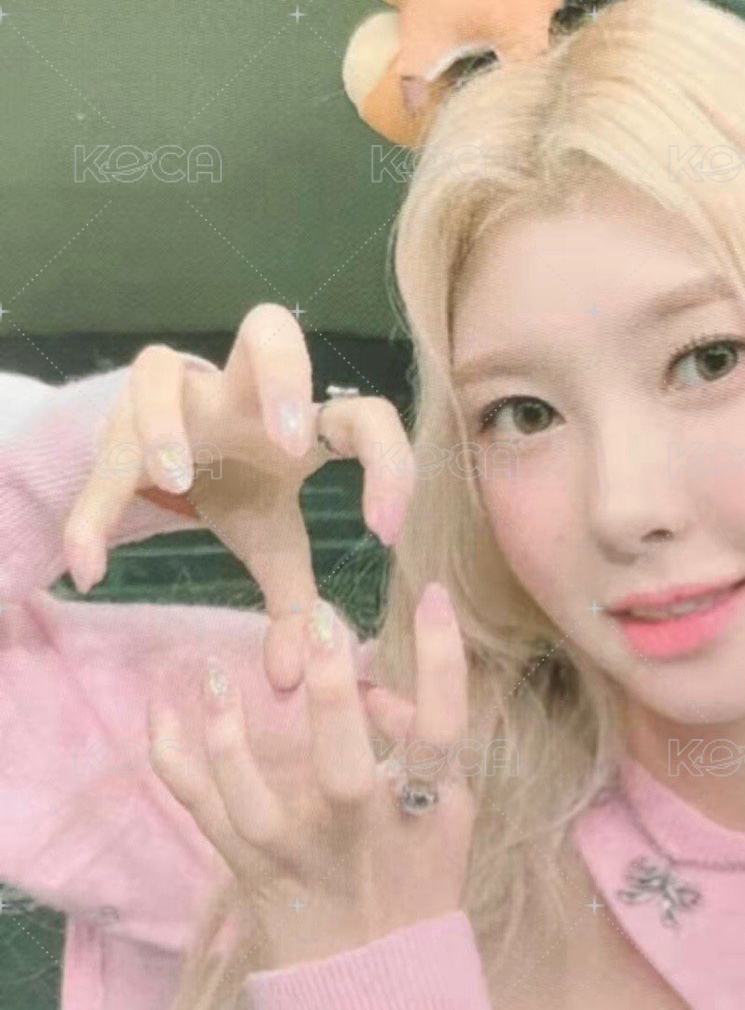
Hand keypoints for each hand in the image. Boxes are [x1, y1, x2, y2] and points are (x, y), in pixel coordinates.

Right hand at [62, 302, 412, 689]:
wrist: (170, 458)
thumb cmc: (238, 487)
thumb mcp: (271, 542)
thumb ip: (293, 604)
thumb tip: (294, 681)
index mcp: (302, 418)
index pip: (364, 413)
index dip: (388, 463)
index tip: (384, 531)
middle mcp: (240, 390)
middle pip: (268, 328)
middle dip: (282, 373)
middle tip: (290, 443)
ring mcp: (176, 394)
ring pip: (159, 368)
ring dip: (164, 423)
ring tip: (174, 478)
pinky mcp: (118, 416)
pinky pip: (99, 450)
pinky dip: (93, 510)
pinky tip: (92, 568)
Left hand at [146, 583, 475, 972]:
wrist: (374, 991)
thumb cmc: (414, 886)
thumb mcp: (447, 821)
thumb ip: (421, 747)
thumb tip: (376, 688)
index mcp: (429, 819)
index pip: (444, 735)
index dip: (442, 664)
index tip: (430, 594)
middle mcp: (363, 843)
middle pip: (346, 772)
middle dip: (329, 697)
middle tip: (316, 619)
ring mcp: (301, 863)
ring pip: (255, 804)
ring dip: (230, 736)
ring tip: (214, 671)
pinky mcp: (252, 877)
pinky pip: (203, 815)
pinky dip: (175, 760)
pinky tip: (160, 709)